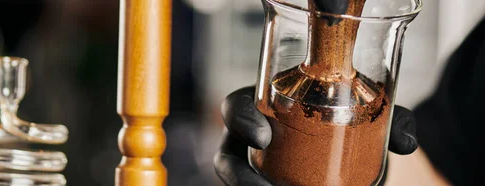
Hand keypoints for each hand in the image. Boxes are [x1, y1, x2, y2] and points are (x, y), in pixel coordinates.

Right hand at [214, 86, 417, 185]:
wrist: (348, 154)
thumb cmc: (345, 123)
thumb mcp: (365, 116)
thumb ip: (387, 120)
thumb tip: (403, 142)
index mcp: (264, 107)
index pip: (236, 106)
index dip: (241, 119)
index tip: (264, 138)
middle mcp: (251, 140)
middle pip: (226, 155)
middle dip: (237, 173)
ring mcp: (254, 169)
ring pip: (236, 180)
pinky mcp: (262, 184)